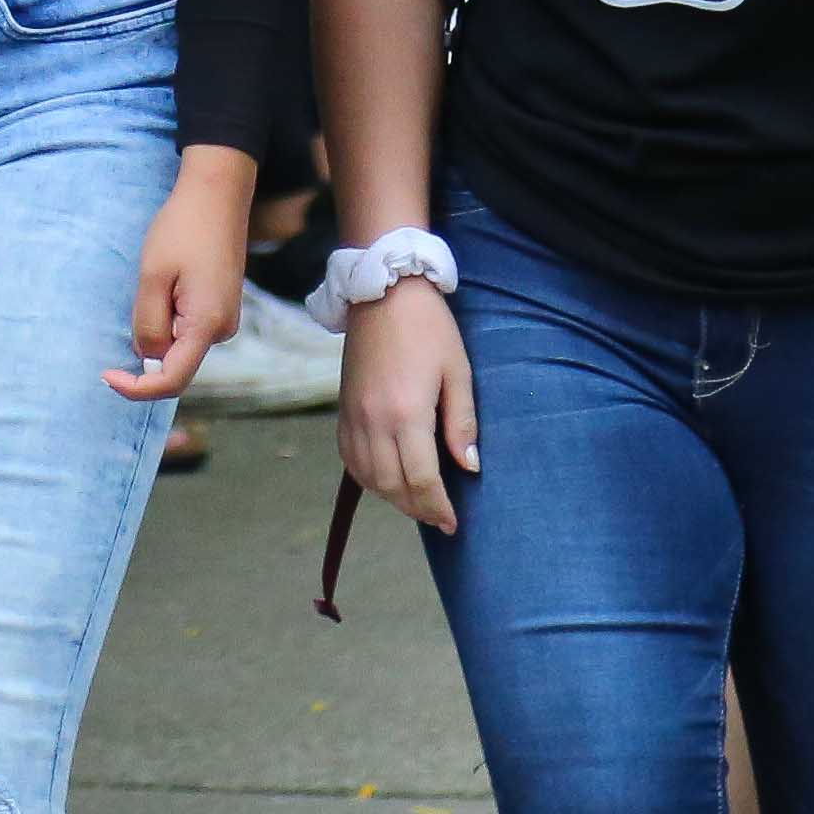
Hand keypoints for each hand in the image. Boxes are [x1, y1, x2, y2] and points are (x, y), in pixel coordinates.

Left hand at [112, 147, 257, 402]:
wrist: (217, 194)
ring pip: (180, 345)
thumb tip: (148, 358)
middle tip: (137, 297)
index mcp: (207, 325)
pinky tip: (168, 280)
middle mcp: (223, 329)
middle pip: (175, 363)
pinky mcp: (221, 307)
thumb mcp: (152, 277)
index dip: (136, 388)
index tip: (106, 375)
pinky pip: (188, 328)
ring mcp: (225, 319)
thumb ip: (148, 325)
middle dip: (147, 347)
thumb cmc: (182, 229)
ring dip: (158, 326)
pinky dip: (168, 317)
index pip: (171, 380)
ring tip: (158, 278)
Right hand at [337, 276, 482, 534]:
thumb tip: (470, 467)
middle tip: (439, 517)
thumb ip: (462, 422)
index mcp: (407, 413)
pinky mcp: (342, 409)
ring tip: (417, 502)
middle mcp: (374, 421)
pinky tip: (387, 480)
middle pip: (393, 486)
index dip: (438, 506)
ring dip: (393, 498)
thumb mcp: (457, 370)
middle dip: (418, 508)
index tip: (453, 522)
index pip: (422, 479)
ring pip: (368, 478)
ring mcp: (353, 416)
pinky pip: (350, 459)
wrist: (382, 291)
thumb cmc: (428, 327)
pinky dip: (368, 479)